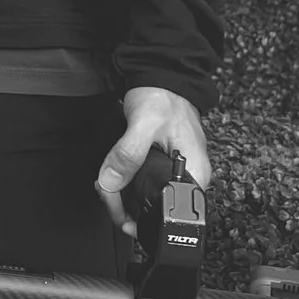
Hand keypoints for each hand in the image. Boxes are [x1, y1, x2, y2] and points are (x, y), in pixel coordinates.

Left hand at [96, 86, 211, 237]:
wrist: (163, 77)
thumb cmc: (164, 97)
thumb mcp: (144, 124)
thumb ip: (128, 154)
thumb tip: (111, 181)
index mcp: (193, 174)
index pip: (170, 214)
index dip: (142, 220)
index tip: (120, 216)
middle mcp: (187, 177)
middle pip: (156, 211)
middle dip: (124, 208)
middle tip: (105, 192)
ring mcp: (174, 172)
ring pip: (146, 200)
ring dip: (121, 197)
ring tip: (105, 184)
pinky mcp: (162, 166)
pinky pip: (142, 185)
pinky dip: (125, 184)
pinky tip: (113, 177)